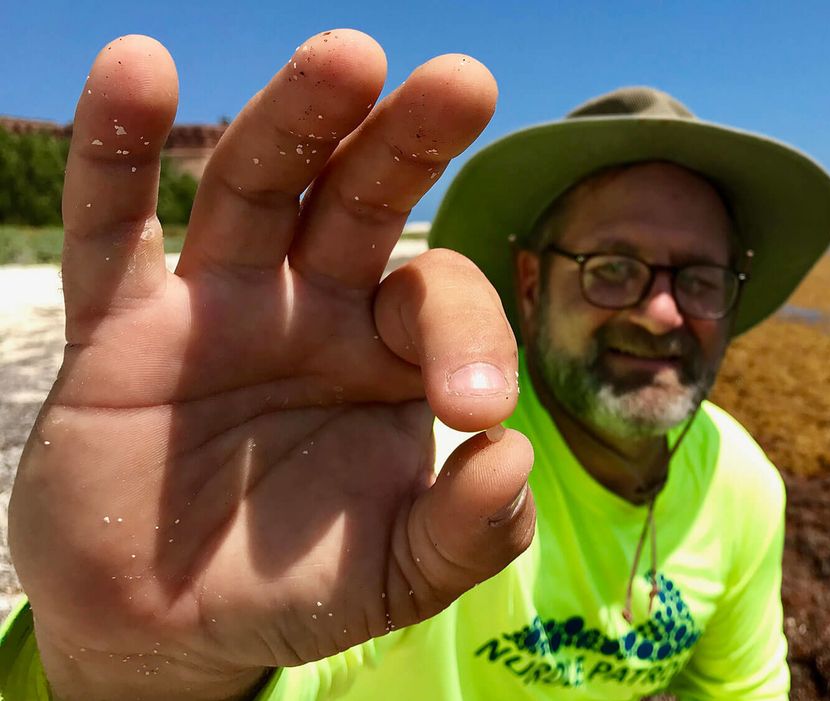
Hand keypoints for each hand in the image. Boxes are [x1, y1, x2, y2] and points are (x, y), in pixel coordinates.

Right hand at [9, 31, 534, 700]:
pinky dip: (118, 155)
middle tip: (464, 82)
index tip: (473, 412)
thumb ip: (468, 531)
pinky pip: (115, 234)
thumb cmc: (298, 583)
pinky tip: (137, 69)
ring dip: (295, 120)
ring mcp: (218, 306)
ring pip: (254, 189)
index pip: (440, 298)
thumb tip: (514, 460)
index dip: (469, 338)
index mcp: (389, 353)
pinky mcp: (122, 329)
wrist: (173, 624)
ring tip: (345, 58)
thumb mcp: (400, 572)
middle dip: (407, 142)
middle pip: (363, 200)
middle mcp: (312, 306)